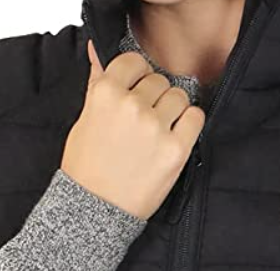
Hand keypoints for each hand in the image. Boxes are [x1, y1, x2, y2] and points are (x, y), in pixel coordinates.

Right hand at [60, 38, 205, 220]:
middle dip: (155, 96)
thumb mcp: (84, 121)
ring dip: (174, 109)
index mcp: (105, 93)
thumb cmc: (86, 168)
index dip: (138, 75)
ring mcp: (155, 127)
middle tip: (146, 119)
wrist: (96, 209)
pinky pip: (196, 118)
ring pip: (179, 97)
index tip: (137, 89)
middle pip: (159, 81)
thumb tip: (97, 53)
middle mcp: (131, 106)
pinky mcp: (176, 149)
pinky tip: (176, 135)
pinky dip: (190, 123)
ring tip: (160, 129)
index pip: (134, 61)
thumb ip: (97, 85)